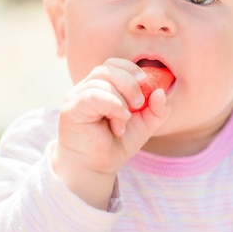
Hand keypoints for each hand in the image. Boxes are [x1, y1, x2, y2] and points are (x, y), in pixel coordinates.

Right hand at [52, 58, 169, 206]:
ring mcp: (76, 96)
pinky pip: (93, 96)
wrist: (96, 167)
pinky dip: (113, 105)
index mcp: (102, 86)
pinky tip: (119, 122)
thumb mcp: (145, 125)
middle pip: (108, 68)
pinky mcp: (71, 108)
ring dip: (121, 100)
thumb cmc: (116, 143)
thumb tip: (160, 92)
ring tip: (125, 121)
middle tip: (139, 104)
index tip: (145, 82)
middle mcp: (87, 87)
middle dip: (130, 83)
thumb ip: (157, 110)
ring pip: (102, 81)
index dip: (131, 69)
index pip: (114, 64)